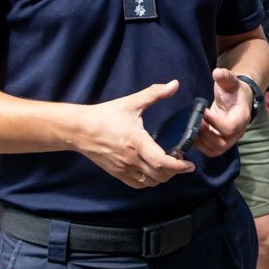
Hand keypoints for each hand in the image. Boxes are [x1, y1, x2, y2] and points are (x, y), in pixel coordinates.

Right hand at [78, 79, 194, 188]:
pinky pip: (138, 184)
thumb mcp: (131, 102)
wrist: (79, 129)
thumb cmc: (105, 115)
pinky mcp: (117, 173)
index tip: (190, 164)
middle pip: (159, 176)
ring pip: (150, 183)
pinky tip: (153, 170)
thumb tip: (174, 84)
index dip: (179, 166)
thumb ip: (154, 93)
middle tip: (182, 161)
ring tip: (169, 165)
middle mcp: (130, 158)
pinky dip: (149, 181)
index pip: (162, 162)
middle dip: (175, 172)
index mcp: (136, 141)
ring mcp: (123, 168)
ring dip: (163, 177)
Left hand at [196, 68, 251, 156]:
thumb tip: (217, 73)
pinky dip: (200, 145)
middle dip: (205, 133)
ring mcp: (229, 140)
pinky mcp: (221, 144)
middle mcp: (237, 132)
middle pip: (222, 143)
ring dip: (201, 140)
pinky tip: (193, 132)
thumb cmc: (233, 90)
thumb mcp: (230, 81)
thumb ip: (225, 77)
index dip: (216, 123)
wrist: (238, 100)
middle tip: (195, 120)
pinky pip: (210, 151)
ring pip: (215, 149)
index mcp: (242, 117)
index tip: (204, 112)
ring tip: (193, 126)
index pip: (230, 127)